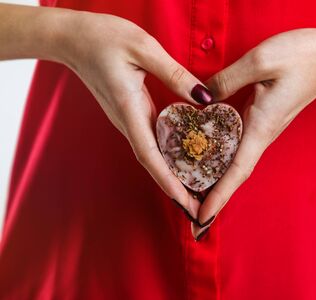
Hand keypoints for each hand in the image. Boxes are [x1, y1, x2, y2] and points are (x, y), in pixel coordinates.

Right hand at [59, 11, 213, 219]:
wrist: (74, 38)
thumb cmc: (104, 38)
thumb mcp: (144, 49)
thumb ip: (174, 74)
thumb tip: (204, 98)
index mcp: (129, 109)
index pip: (149, 154)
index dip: (167, 180)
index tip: (185, 201)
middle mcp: (127, 121)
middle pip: (152, 163)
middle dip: (174, 188)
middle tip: (197, 208)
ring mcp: (128, 119)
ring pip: (152, 155)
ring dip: (172, 176)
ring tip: (196, 191)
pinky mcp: (131, 113)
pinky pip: (152, 141)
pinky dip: (168, 157)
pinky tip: (184, 160)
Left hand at [192, 27, 315, 238]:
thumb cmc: (303, 56)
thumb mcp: (260, 61)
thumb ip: (227, 80)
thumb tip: (202, 98)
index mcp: (262, 126)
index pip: (237, 170)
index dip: (219, 195)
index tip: (203, 218)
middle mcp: (263, 133)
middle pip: (235, 174)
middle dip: (215, 198)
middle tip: (192, 219)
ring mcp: (265, 127)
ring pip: (236, 162)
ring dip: (217, 182)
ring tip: (194, 196)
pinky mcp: (265, 117)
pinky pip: (240, 145)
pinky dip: (223, 158)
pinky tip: (208, 159)